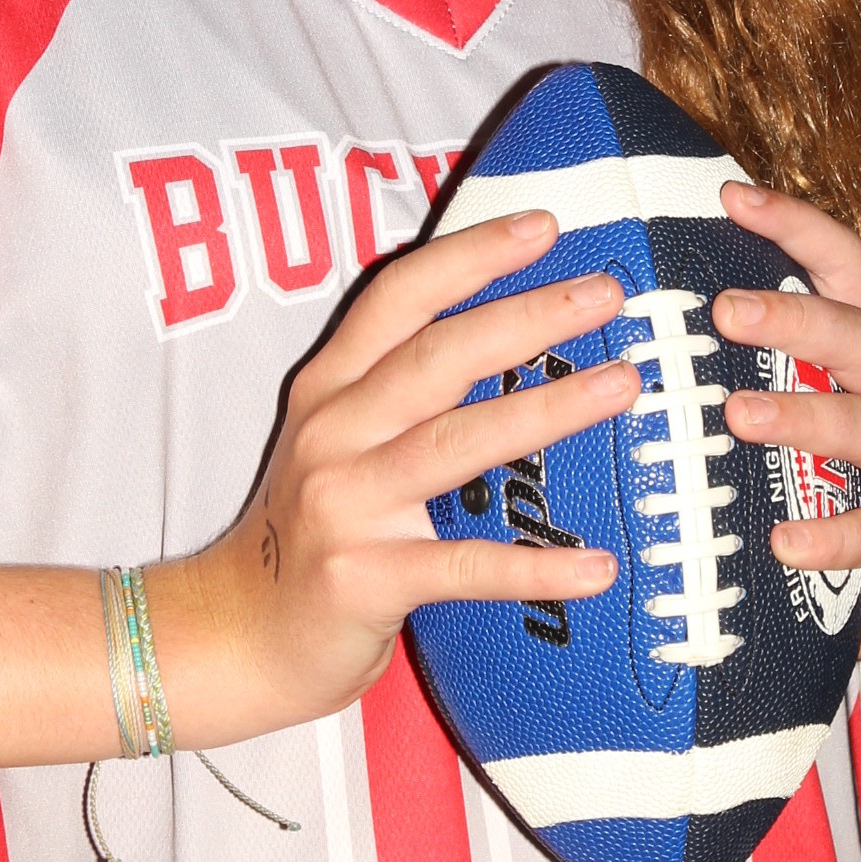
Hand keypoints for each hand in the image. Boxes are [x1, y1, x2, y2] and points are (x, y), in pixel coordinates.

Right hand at [182, 211, 629, 736]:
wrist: (236, 635)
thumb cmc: (312, 531)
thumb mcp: (335, 441)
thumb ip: (398, 389)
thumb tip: (511, 336)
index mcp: (330, 389)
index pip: (400, 297)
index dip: (470, 255)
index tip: (543, 226)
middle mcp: (332, 433)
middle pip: (437, 357)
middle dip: (527, 316)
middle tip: (606, 293)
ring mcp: (345, 505)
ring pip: (457, 443)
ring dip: (547, 410)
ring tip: (624, 385)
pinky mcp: (362, 578)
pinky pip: (463, 568)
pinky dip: (533, 568)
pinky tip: (596, 565)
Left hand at [711, 183, 860, 671]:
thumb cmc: (837, 478)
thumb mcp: (807, 409)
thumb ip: (758, 362)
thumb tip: (649, 306)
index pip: (850, 269)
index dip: (798, 227)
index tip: (732, 197)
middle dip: (795, 319)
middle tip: (725, 311)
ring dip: (807, 418)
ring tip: (740, 416)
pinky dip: (833, 537)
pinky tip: (784, 541)